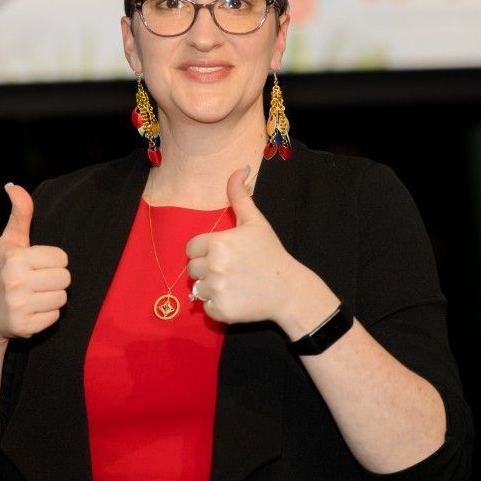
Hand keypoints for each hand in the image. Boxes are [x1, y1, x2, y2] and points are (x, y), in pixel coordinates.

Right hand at [0, 183, 68, 340]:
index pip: (62, 258)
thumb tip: (13, 185)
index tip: (35, 266)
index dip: (51, 261)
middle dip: (54, 280)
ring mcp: (19, 306)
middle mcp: (16, 282)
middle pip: (65, 278)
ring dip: (52, 298)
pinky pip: (55, 317)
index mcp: (15, 259)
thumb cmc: (3, 271)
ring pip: (62, 298)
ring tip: (34, 296)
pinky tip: (32, 310)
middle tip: (36, 282)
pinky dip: (47, 315)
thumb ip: (20, 214)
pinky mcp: (25, 327)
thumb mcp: (10, 241)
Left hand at [185, 168, 333, 331]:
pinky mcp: (220, 310)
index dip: (205, 250)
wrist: (288, 290)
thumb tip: (238, 169)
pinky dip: (217, 305)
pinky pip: (205, 307)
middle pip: (192, 268)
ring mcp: (216, 289)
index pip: (191, 248)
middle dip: (207, 269)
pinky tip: (236, 298)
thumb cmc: (270, 253)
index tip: (224, 254)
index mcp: (218, 242)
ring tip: (234, 284)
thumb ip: (240, 196)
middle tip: (231, 270)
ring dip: (211, 287)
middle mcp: (213, 265)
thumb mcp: (256, 222)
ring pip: (197, 288)